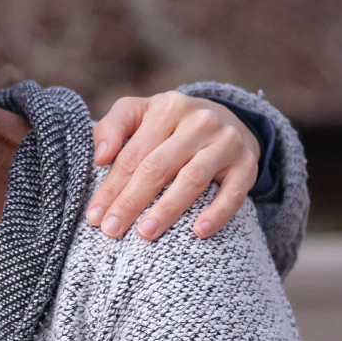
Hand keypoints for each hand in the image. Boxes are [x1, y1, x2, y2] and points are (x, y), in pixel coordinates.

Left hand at [87, 91, 260, 239]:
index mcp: (168, 107)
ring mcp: (226, 142)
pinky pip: (233, 193)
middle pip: (158, 167)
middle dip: (131, 202)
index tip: (95, 216)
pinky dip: (217, 213)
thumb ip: (112, 128)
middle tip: (112, 229)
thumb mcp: (139, 113)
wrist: (228, 119)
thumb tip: (100, 157)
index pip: (133, 154)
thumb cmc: (170, 124)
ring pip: (192, 179)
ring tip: (144, 233)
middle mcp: (199, 122)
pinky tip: (198, 231)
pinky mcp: (246, 164)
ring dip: (167, 209)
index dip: (111, 187)